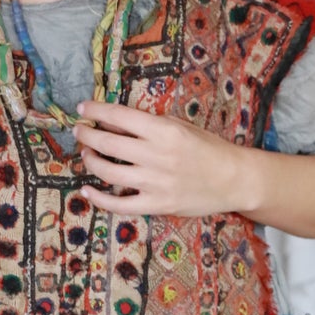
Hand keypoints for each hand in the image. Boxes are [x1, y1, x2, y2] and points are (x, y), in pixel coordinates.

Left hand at [74, 100, 261, 218]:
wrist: (234, 179)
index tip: (82, 108)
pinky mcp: (157, 205)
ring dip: (90, 161)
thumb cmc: (208, 149)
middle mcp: (156, 155)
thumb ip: (149, 125)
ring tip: (87, 154)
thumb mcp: (181, 127)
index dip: (96, 111)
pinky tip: (87, 190)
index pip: (119, 117)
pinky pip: (120, 205)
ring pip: (108, 173)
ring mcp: (155, 183)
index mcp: (164, 131)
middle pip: (107, 144)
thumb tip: (113, 123)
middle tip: (79, 132)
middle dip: (86, 135)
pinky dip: (99, 198)